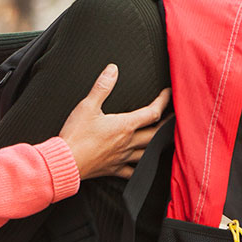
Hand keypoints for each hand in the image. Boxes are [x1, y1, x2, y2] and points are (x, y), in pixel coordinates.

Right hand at [58, 64, 168, 180]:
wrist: (65, 161)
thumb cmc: (75, 135)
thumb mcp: (87, 106)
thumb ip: (102, 87)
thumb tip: (113, 70)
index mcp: (124, 126)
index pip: (152, 112)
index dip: (163, 101)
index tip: (168, 93)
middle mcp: (127, 142)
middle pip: (156, 133)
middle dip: (168, 124)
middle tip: (176, 117)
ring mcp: (122, 157)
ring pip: (148, 152)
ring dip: (158, 145)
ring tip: (164, 140)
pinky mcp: (113, 168)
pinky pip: (131, 171)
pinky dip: (140, 169)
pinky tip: (142, 167)